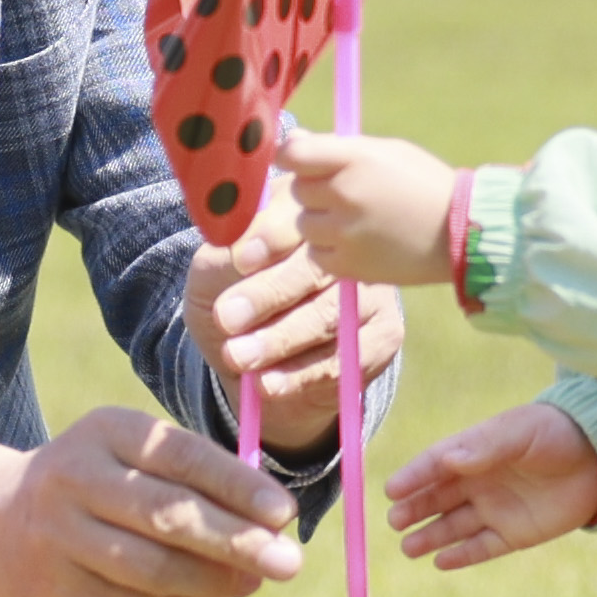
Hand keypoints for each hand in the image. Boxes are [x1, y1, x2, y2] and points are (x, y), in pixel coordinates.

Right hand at [0, 408, 301, 596]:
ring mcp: (59, 539)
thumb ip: (194, 478)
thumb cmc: (96, 483)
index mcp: (106, 431)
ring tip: (254, 583)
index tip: (285, 513)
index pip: (182, 457)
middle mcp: (76, 479)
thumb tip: (272, 523)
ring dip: (214, 581)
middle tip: (290, 562)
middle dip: (237, 541)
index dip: (238, 486)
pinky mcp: (53, 593)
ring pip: (153, 569)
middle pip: (169, 515)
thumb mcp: (131, 454)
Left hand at [187, 206, 404, 459]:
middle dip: (269, 294)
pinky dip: (302, 374)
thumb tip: (241, 250)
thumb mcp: (212, 277)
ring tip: (239, 357)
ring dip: (281, 340)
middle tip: (227, 319)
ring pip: (329, 315)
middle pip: (315, 266)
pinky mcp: (383, 334)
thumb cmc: (229, 302)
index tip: (242, 260)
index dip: (270, 236)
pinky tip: (268, 383)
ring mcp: (370, 289)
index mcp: (302, 213)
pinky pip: (346, 357)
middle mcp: (346, 244)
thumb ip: (222, 259)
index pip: (296, 213)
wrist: (255, 361)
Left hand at [277, 132, 459, 287]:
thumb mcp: (386, 152)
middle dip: (315, 190)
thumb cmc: (424, 184)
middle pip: (298, 189)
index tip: (299, 161)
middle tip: (346, 194)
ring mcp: (344, 232)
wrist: (461, 234)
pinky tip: (359, 242)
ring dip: (322, 221)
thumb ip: (337, 147)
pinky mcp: (347, 265)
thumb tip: (293, 140)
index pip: (293, 153)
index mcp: (354, 158)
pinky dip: (330, 249)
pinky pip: (316, 253)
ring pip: (304, 224)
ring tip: (357, 220)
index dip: (290, 156)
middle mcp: (344, 193)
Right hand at [384, 403, 596, 568]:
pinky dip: (462, 555)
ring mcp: (496, 509)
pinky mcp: (515, 534)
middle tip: (394, 521)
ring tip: (407, 548)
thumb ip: (487, 447)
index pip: (436, 464)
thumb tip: (448, 459)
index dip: (414, 476)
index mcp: (477, 450)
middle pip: (438, 498)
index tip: (391, 490)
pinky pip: (482, 548)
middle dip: (415, 509)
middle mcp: (480, 482)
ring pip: (454, 526)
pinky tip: (440, 562)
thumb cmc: (556, 434)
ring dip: (430, 536)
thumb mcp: (521, 434)